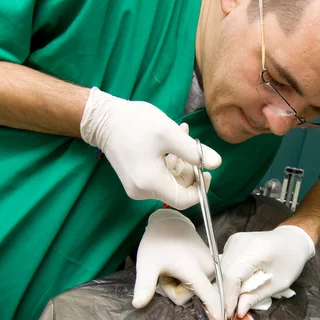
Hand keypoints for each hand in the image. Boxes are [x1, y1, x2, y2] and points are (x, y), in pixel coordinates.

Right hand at [80, 88, 220, 208]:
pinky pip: (159, 177)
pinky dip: (169, 162)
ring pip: (170, 182)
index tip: (206, 169)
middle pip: (177, 190)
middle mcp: (142, 191)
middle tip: (192, 145)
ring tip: (182, 135)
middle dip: (189, 169)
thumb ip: (194, 152)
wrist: (103, 119)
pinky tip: (171, 142)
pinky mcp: (134, 180)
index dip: (200, 188)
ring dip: (180, 162)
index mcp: (151, 183)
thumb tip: (217, 163)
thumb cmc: (135, 123)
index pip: (184, 200)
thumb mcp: (170, 134)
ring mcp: (137, 187)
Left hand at [133, 209, 220, 318]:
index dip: (215, 314)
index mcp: (195, 270)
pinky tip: (181, 267)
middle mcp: (208, 268)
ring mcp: (212, 265)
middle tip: (167, 274)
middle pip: (195, 295)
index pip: (209, 297)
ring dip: (184, 285)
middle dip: (179, 291)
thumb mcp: (147, 264)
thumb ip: (144, 285)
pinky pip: (201, 280)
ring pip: (198, 288)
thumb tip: (137, 305)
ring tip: (173, 269)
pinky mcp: (212, 263)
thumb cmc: (157, 243)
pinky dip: (190, 279)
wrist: (168, 223)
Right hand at [221, 226, 315, 317]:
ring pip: (221, 269)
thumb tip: (238, 311)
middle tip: (233, 310)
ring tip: (236, 299)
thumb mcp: (278, 283)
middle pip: (224, 272)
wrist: (292, 239)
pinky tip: (238, 284)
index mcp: (256, 250)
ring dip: (227, 286)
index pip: (232, 275)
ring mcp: (234, 240)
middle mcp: (240, 242)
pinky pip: (224, 264)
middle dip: (226, 293)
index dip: (229, 295)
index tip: (230, 313)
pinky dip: (228, 277)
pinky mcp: (232, 242)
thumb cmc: (290, 260)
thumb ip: (256, 296)